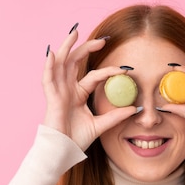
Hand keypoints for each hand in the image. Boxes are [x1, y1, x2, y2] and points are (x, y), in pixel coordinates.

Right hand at [42, 28, 137, 150]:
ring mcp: (58, 92)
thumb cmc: (75, 140)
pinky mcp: (51, 98)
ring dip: (67, 47)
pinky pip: (48, 79)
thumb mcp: (100, 125)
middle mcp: (67, 89)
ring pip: (61, 64)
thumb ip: (116, 116)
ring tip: (74, 32)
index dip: (109, 71)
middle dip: (87, 48)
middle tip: (103, 39)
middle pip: (75, 62)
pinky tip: (53, 53)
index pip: (94, 76)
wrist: (62, 152)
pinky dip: (49, 66)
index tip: (125, 69)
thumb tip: (136, 108)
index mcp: (77, 94)